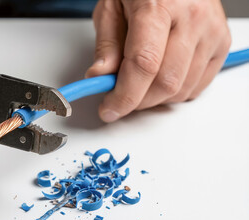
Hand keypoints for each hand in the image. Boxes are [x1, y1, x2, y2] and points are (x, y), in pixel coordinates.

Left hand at [86, 0, 230, 121]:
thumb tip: (100, 76)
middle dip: (137, 101)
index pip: (144, 64)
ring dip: (155, 98)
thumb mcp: (111, 7)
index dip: (124, 95)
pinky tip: (159, 78)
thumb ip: (107, 44)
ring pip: (182, 88)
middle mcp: (191, 17)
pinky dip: (174, 92)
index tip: (110, 109)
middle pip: (165, 82)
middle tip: (119, 97)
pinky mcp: (221, 42)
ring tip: (139, 83)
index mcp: (158, 5)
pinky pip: (198, 85)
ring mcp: (210, 30)